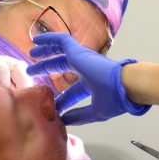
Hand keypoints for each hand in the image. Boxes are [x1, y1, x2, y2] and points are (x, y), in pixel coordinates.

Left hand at [27, 32, 150, 124]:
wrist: (126, 85)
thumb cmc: (116, 98)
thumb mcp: (95, 111)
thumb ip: (80, 116)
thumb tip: (64, 120)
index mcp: (92, 83)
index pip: (72, 90)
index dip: (62, 98)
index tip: (50, 102)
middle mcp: (86, 69)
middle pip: (62, 66)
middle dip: (48, 68)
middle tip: (33, 71)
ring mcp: (83, 58)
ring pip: (60, 51)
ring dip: (46, 51)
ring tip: (32, 52)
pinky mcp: (79, 51)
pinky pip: (61, 40)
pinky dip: (49, 38)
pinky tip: (36, 39)